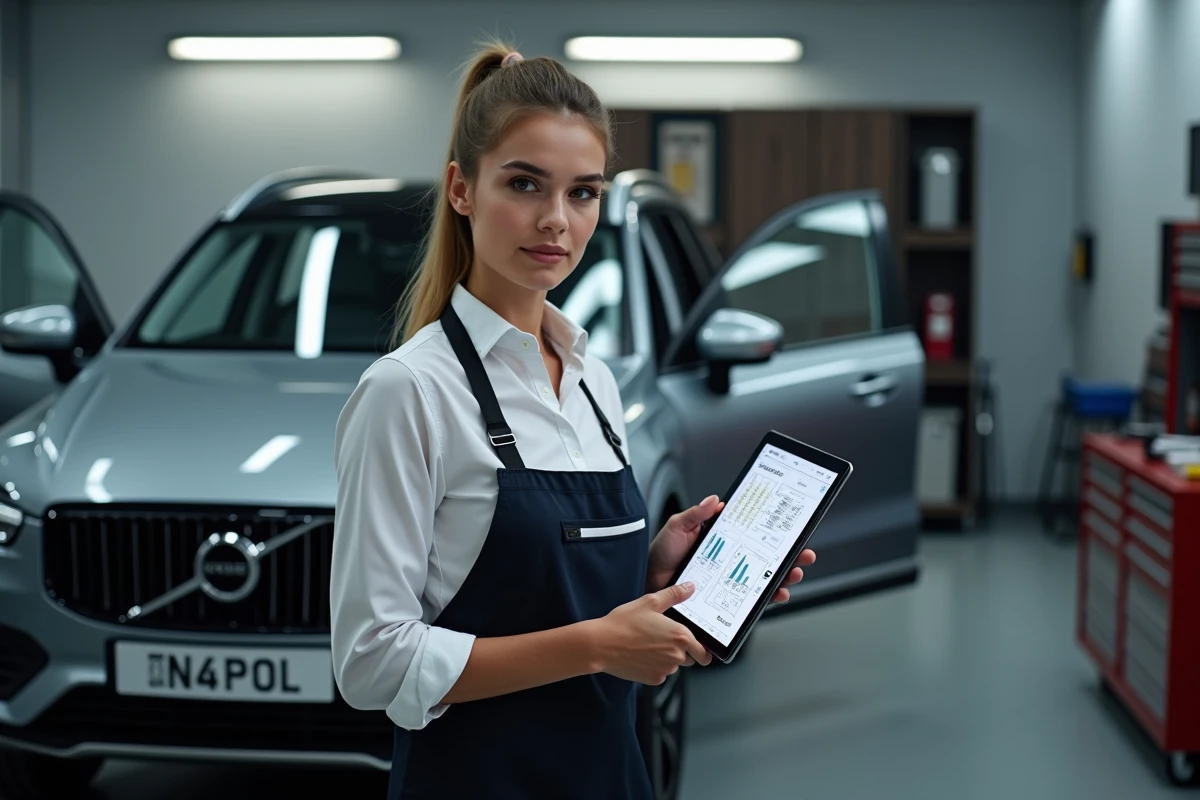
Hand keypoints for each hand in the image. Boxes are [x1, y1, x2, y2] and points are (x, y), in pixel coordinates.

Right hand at [590, 582, 711, 683]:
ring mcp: (665, 670)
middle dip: (680, 651)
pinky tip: (641, 655)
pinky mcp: (653, 680)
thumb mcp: (650, 602)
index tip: (697, 648)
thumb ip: (674, 595)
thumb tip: (690, 587)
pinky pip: (660, 673)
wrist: (602, 644)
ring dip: (666, 658)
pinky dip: (654, 666)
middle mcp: (676, 656)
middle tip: (662, 638)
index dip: (702, 650)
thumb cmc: (624, 623)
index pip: (704, 653)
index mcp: (680, 637)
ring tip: (647, 644)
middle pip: (689, 659)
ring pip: (672, 665)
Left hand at [647, 495, 816, 603]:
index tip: (792, 533)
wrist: (648, 583)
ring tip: (794, 575)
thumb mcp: (677, 527)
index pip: (754, 535)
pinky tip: (776, 595)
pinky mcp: (725, 598)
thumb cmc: (661, 556)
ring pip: (764, 579)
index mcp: (722, 540)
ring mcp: (729, 579)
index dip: (774, 534)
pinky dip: (766, 598)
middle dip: (790, 557)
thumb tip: (717, 501)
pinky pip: (751, 599)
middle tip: (804, 555)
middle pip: (766, 558)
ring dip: (783, 578)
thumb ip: (696, 514)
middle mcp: (730, 559)